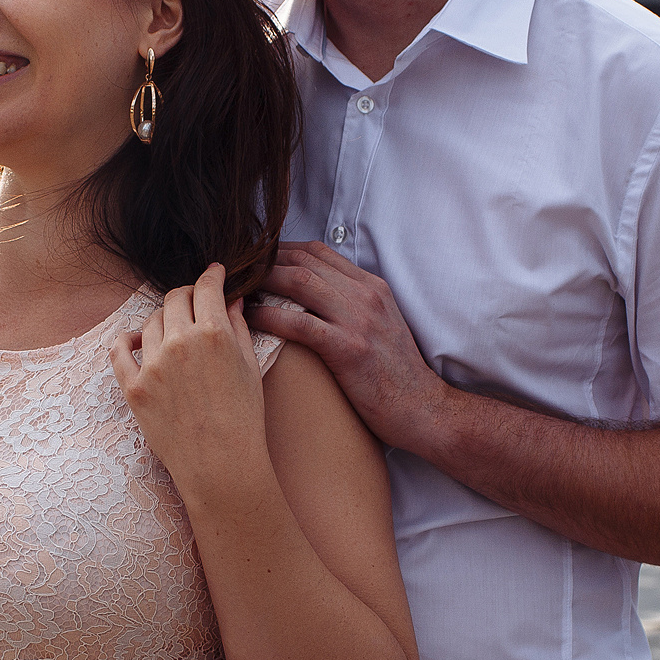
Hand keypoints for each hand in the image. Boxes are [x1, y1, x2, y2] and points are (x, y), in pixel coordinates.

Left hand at [108, 262, 266, 494]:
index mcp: (213, 333)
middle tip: (194, 301)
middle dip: (187, 295)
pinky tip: (135, 340)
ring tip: (173, 330)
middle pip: (175, 299)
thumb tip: (232, 301)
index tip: (214, 273)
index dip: (211, 276)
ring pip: (150, 322)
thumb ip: (239, 328)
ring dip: (163, 320)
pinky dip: (126, 340)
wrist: (222, 466)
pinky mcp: (133, 388)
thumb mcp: (250, 368)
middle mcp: (180, 342)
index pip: (206, 288)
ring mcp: (152, 365)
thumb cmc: (244, 420)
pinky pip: (118, 351)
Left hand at [248, 243, 449, 451]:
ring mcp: (359, 319)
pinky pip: (299, 322)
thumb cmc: (397, 376)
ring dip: (262, 282)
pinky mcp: (349, 347)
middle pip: (303, 260)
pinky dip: (269, 316)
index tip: (255, 261)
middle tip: (234, 273)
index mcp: (372, 287)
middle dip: (264, 262)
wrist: (424, 409)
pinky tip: (249, 319)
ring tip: (235, 290)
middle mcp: (366, 295)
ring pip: (299, 281)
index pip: (318, 251)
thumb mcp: (381, 326)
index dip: (280, 250)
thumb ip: (352, 306)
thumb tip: (312, 299)